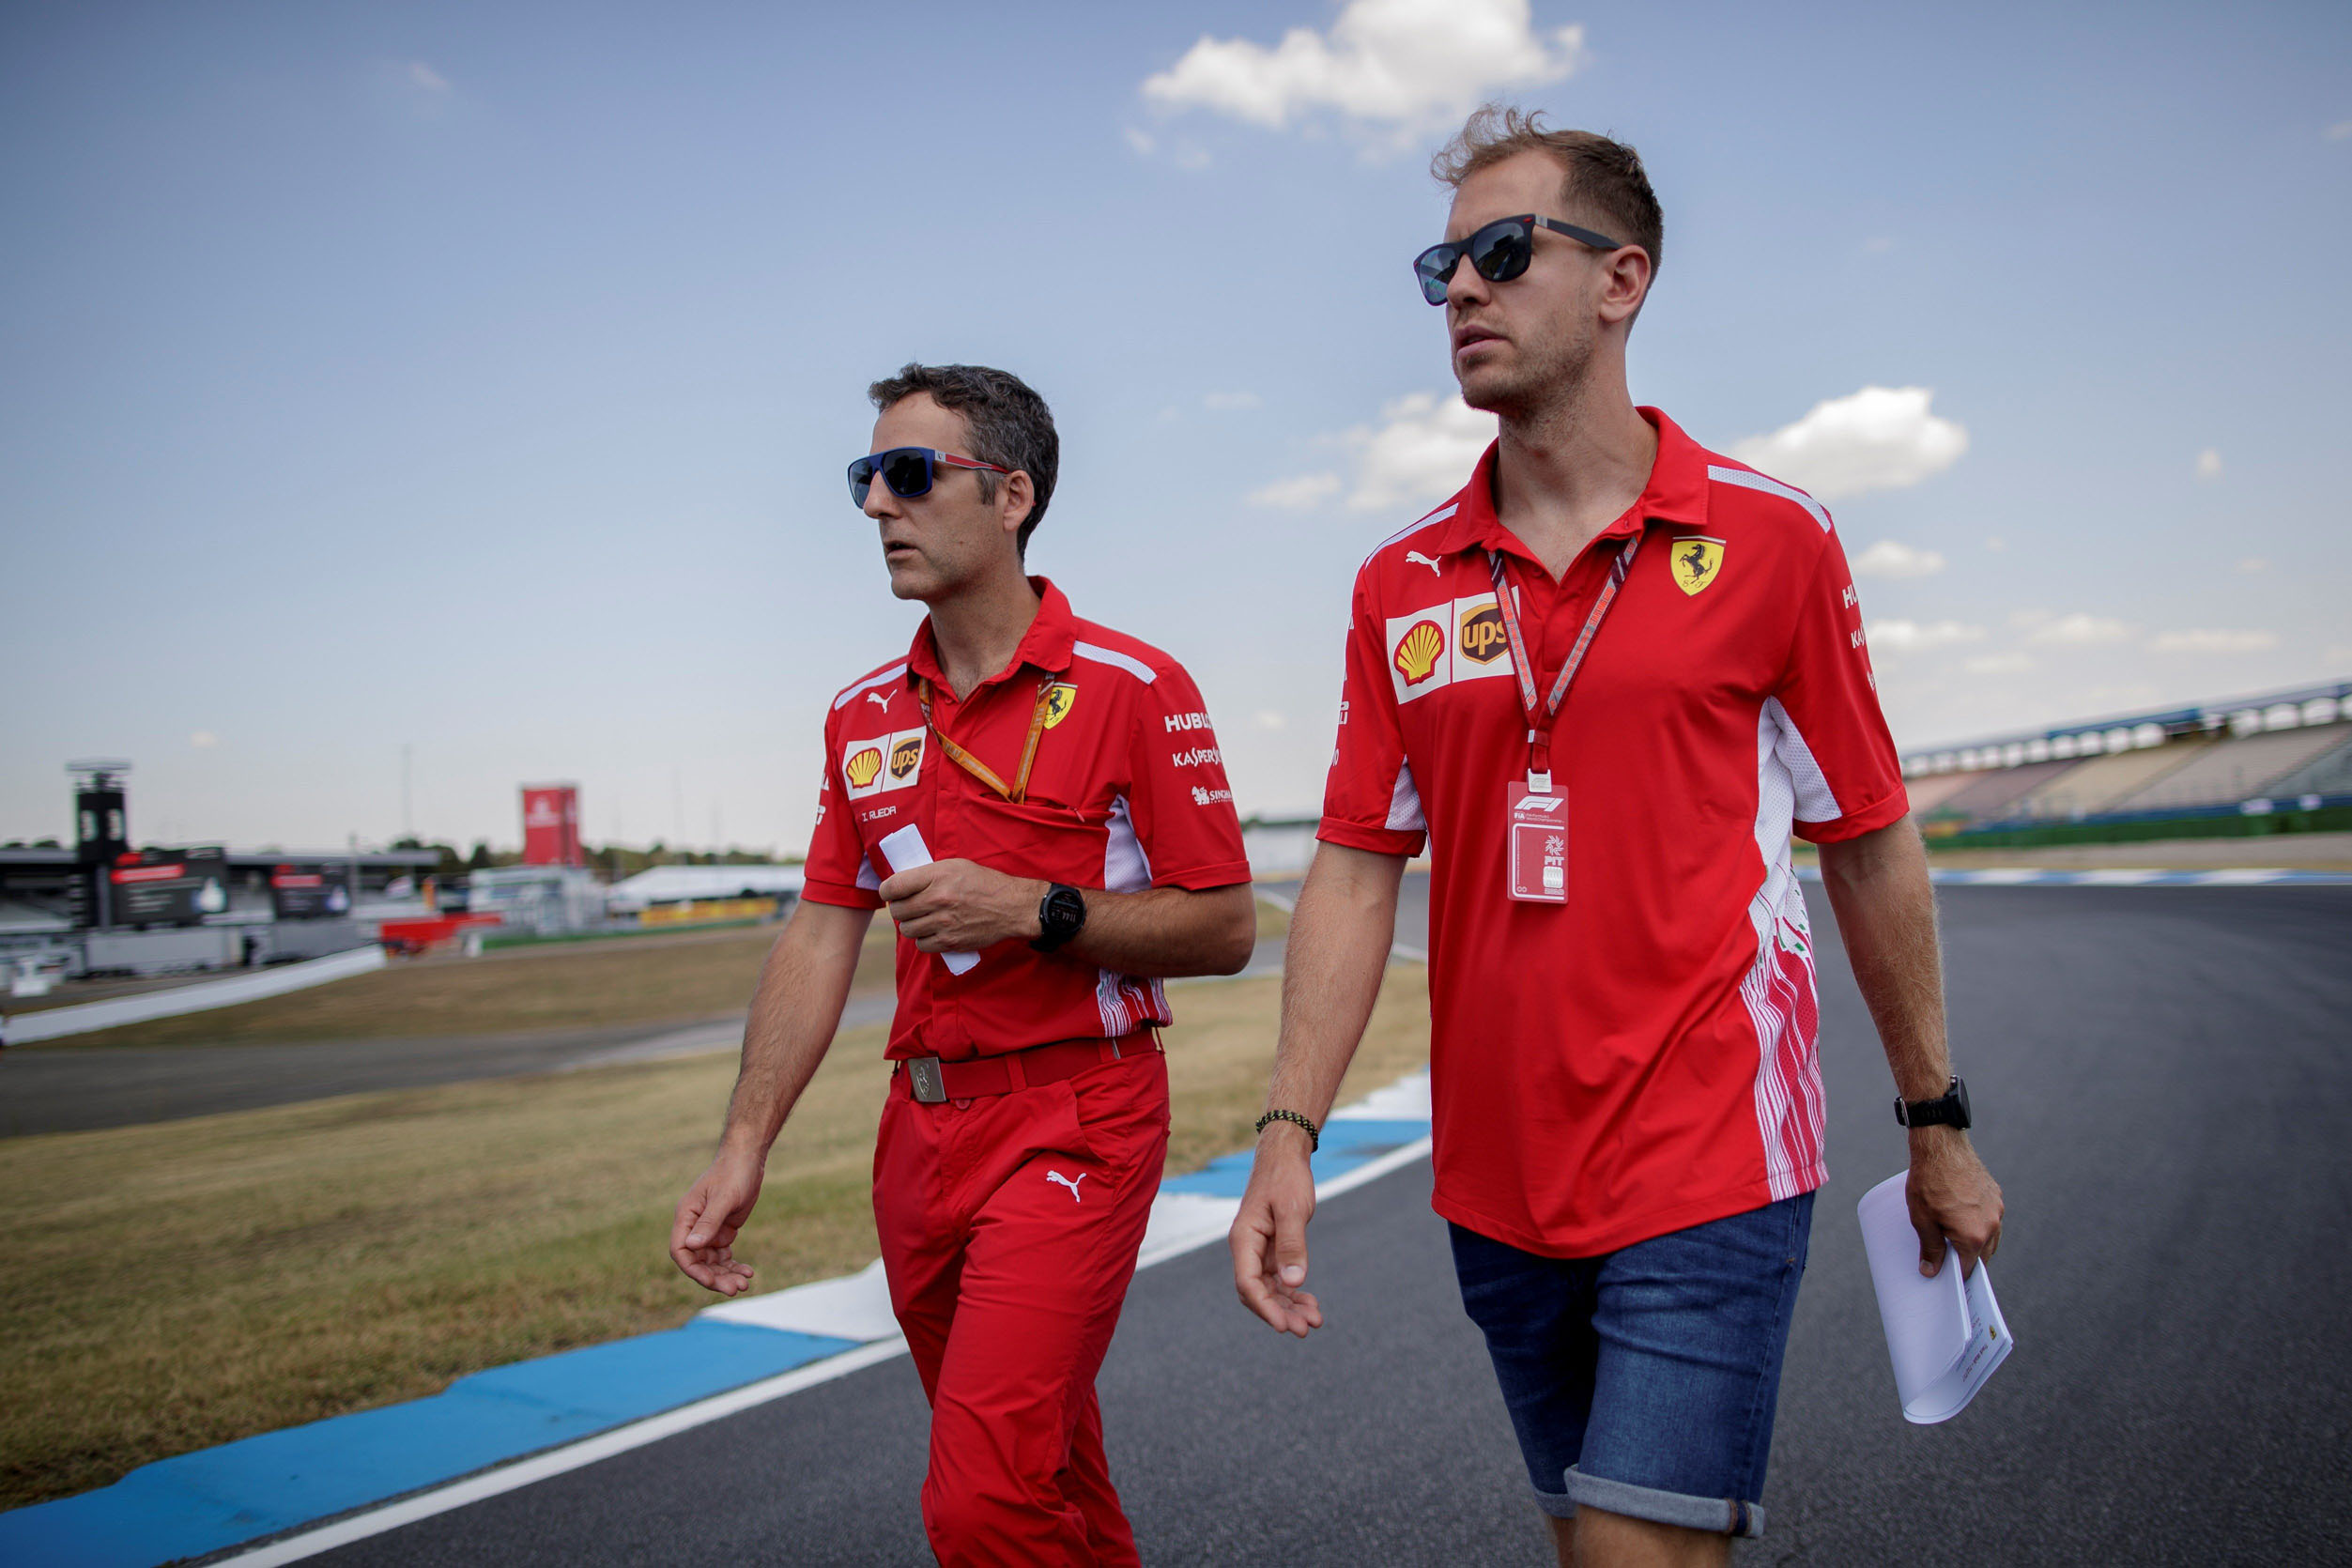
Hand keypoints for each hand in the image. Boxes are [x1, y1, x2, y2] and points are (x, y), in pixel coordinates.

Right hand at [671, 1146, 764, 1296]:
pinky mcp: (723, 1231)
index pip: (681, 1251)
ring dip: (726, 1275)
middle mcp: (694, 1226)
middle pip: (698, 1262)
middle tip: (735, 1289)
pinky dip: (734, 1266)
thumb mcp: (723, 1198)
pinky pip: (724, 1256)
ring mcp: (708, 1230)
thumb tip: (692, 1246)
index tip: (711, 1281)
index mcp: (686, 1217)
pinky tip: (748, 1272)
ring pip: (712, 1262)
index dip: (693, 1270)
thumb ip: (709, 1222)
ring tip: (745, 1283)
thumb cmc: (733, 1173)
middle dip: (715, 1277)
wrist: (748, 1159)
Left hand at [878, 859, 1044, 952]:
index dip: (886, 891)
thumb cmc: (983, 883)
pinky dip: (924, 940)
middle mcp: (938, 900)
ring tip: (921, 919)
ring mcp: (943, 923)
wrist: (1011, 907)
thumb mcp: (955, 866)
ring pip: (907, 930)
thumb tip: (903, 884)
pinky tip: (932, 932)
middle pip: (898, 911)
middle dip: (899, 909)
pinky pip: (922, 945)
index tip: (890, 893)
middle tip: (907, 906)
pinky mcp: (951, 942)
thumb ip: (928, 874)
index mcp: (937, 877)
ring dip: (911, 925)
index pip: (894, 886)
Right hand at [1229, 1125, 1322, 1335]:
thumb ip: (1292, 1245)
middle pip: (1257, 1293)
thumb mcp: (1292, 1209)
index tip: (1286, 1326)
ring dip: (1289, 1307)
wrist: (1286, 1155)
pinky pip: (1279, 1280)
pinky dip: (1294, 1293)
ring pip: (1270, 1290)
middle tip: (1306, 1329)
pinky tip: (1311, 1303)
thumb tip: (1293, 1283)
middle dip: (1280, 1313)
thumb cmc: (1286, 1177)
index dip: (1266, 1308)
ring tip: (1314, 1321)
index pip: (1248, 1283)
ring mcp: (1259, 1251)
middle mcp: (1247, 1248)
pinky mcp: (1272, 1249)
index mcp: (1244, 1239)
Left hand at [1908, 1129, 2003, 1278]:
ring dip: (1976, 1243)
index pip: (1968, 1269)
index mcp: (1974, 1236)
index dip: (1956, 1277)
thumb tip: (1931, 1271)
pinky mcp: (1996, 1195)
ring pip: (1990, 1237)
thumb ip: (1930, 1248)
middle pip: (1982, 1255)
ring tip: (1954, 1242)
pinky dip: (1980, 1224)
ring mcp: (1996, 1209)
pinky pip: (1991, 1218)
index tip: (1947, 1281)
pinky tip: (1963, 1219)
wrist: (1942, 1146)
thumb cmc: (1929, 1181)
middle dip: (1967, 1261)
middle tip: (1949, 1262)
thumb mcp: (1922, 1219)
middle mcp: (1991, 1225)